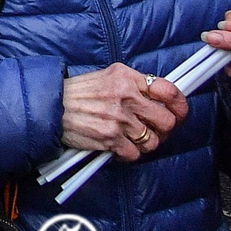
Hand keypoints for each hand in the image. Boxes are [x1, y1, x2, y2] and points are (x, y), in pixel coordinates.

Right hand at [60, 62, 188, 159]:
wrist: (50, 105)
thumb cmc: (79, 93)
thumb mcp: (108, 77)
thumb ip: (135, 85)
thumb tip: (162, 100)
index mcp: (127, 78)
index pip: (168, 90)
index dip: (180, 104)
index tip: (179, 112)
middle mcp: (126, 97)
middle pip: (167, 121)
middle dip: (163, 129)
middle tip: (153, 130)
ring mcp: (119, 119)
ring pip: (153, 141)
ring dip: (144, 143)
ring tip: (130, 138)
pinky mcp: (110, 138)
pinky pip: (135, 154)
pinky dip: (128, 153)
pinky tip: (117, 145)